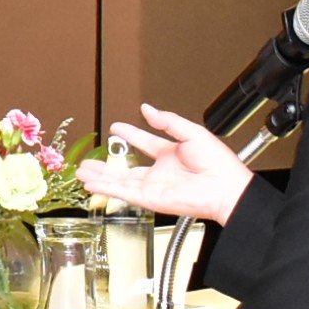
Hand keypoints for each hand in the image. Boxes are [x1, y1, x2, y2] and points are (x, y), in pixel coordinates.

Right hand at [78, 104, 254, 225]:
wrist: (226, 188)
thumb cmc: (219, 164)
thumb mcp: (192, 132)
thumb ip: (167, 121)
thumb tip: (148, 109)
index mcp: (171, 154)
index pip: (144, 142)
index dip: (130, 134)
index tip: (117, 127)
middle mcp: (160, 171)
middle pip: (125, 167)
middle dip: (106, 164)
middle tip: (90, 159)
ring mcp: (153, 186)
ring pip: (119, 181)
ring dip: (100, 176)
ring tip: (82, 171)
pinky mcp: (150, 199)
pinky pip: (123, 193)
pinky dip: (106, 189)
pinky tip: (92, 183)